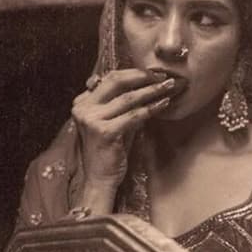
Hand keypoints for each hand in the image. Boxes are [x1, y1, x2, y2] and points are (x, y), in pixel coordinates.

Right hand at [71, 69, 186, 191]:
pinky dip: (151, 109)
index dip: (133, 73)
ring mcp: (91, 120)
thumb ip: (123, 105)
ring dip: (151, 91)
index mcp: (82, 102)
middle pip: (116, 81)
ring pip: (127, 98)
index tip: (153, 73)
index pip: (109, 78)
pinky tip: (164, 104)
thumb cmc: (110, 151)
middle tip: (164, 76)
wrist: (100, 178)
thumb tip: (148, 86)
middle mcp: (83, 108)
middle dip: (143, 76)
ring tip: (168, 87)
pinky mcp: (104, 132)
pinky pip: (133, 116)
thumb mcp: (115, 122)